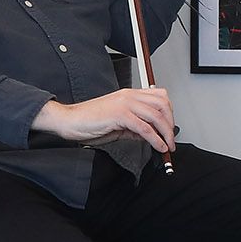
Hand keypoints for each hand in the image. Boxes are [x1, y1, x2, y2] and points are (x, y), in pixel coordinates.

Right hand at [34, 87, 174, 154]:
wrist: (69, 121)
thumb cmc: (89, 121)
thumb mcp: (118, 124)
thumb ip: (135, 127)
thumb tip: (151, 135)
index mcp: (129, 94)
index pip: (160, 97)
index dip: (169, 112)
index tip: (169, 128)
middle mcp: (129, 96)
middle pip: (163, 104)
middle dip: (170, 123)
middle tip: (171, 139)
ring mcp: (125, 103)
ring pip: (156, 116)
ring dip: (166, 133)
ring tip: (167, 146)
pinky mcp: (120, 115)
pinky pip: (144, 128)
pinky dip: (155, 139)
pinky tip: (158, 147)